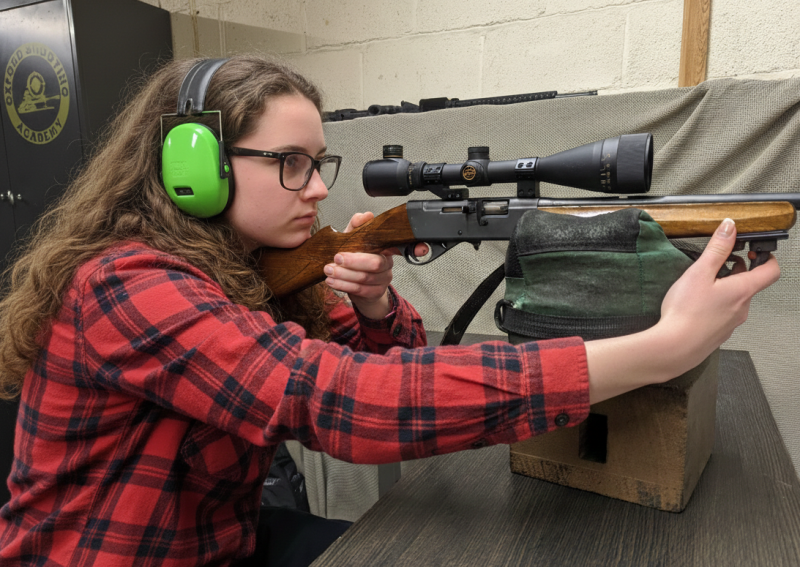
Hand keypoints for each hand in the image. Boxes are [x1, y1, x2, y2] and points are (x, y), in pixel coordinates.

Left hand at [323, 212, 428, 318]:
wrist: (355, 286)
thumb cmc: (355, 259)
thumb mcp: (353, 239)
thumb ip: (357, 226)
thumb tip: (365, 215)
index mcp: (386, 248)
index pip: (404, 245)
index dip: (415, 247)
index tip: (421, 249)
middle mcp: (387, 263)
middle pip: (375, 263)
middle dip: (354, 260)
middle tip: (338, 257)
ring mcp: (383, 279)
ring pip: (365, 278)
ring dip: (343, 274)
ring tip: (329, 270)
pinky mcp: (376, 292)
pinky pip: (360, 290)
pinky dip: (343, 285)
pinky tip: (333, 281)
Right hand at [584, 218, 779, 403]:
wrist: (674, 347)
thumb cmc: (686, 313)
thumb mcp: (699, 272)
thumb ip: (717, 248)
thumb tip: (730, 227)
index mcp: (742, 290)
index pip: (771, 271)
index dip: (766, 257)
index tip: (754, 250)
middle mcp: (742, 308)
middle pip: (749, 284)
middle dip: (737, 271)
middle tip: (719, 264)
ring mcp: (731, 323)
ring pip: (735, 300)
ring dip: (724, 288)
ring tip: (702, 285)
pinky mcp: (718, 333)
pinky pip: (723, 314)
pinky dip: (715, 304)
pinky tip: (695, 305)